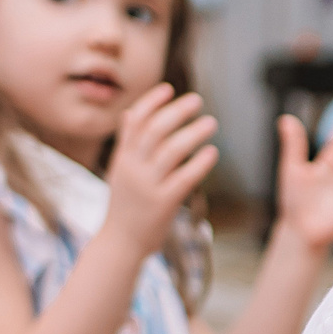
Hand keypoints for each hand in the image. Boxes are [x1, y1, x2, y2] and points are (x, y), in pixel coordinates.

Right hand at [103, 84, 218, 255]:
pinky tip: (212, 153)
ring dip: (193, 133)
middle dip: (177, 112)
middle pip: (155, 131)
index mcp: (123, 158)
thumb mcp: (120, 171)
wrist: (120, 244)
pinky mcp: (163, 204)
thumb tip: (131, 112)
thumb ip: (127, 142)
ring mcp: (147, 186)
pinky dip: (199, 163)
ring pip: (171, 151)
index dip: (152, 102)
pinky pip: (184, 178)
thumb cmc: (124, 205)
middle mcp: (133, 169)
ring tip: (212, 123)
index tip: (170, 89)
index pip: (136, 121)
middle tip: (198, 101)